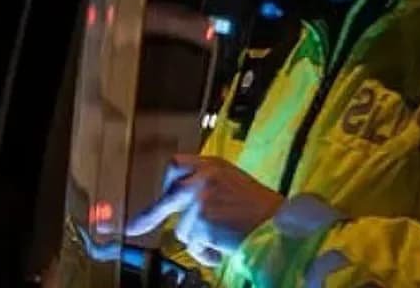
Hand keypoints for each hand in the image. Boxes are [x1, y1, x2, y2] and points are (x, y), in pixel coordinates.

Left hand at [126, 154, 283, 266]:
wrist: (287, 226)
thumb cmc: (266, 212)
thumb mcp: (235, 185)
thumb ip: (209, 187)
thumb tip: (180, 203)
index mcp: (213, 165)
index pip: (177, 165)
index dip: (166, 184)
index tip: (160, 196)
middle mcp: (204, 177)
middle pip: (169, 194)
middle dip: (150, 215)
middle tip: (133, 228)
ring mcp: (201, 198)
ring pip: (183, 229)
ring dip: (200, 240)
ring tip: (225, 240)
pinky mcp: (202, 221)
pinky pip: (195, 246)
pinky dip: (207, 254)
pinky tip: (226, 249)